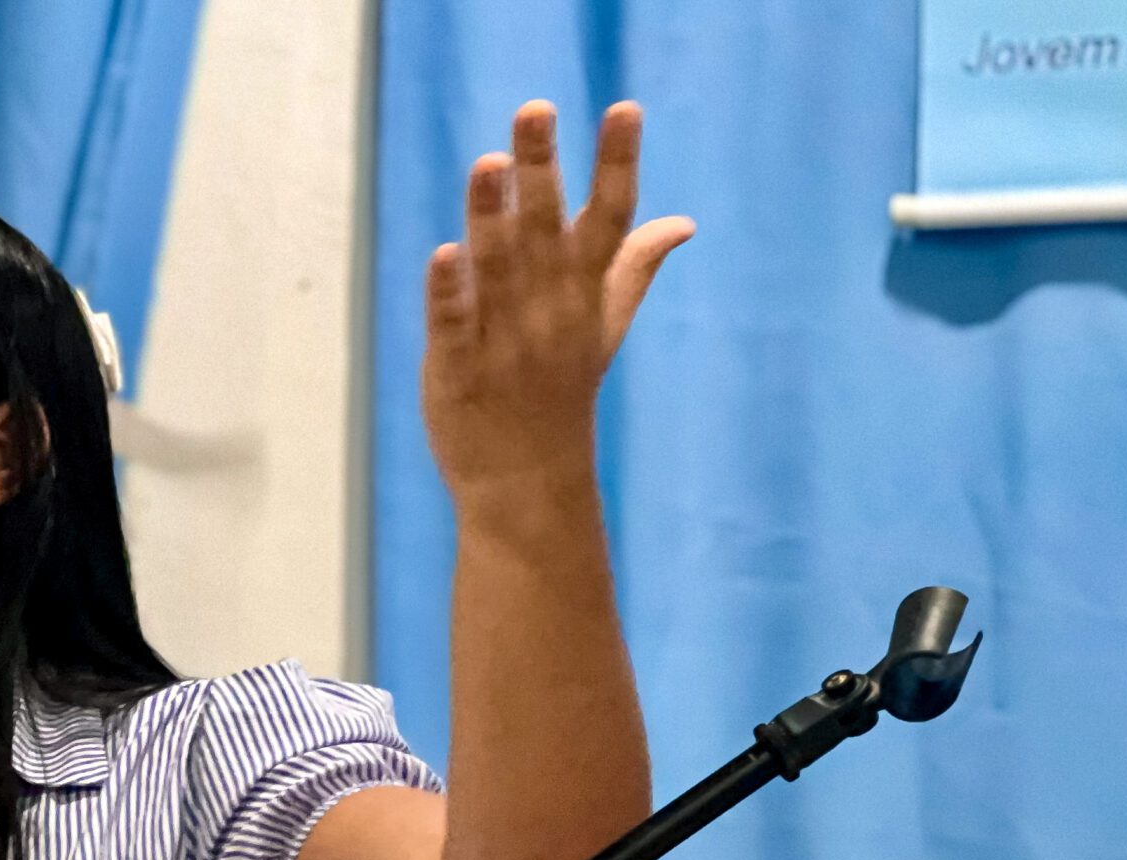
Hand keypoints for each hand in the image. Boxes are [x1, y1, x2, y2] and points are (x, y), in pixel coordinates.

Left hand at [421, 100, 692, 516]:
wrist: (526, 484)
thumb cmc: (560, 395)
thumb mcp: (603, 329)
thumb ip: (633, 269)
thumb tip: (682, 223)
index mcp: (584, 296)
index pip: (609, 220)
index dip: (617, 164)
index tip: (624, 108)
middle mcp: (547, 312)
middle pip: (546, 231)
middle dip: (541, 169)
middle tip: (535, 108)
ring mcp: (502, 341)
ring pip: (495, 269)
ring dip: (490, 217)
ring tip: (488, 163)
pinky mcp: (456, 369)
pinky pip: (453, 325)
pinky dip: (449, 292)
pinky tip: (444, 252)